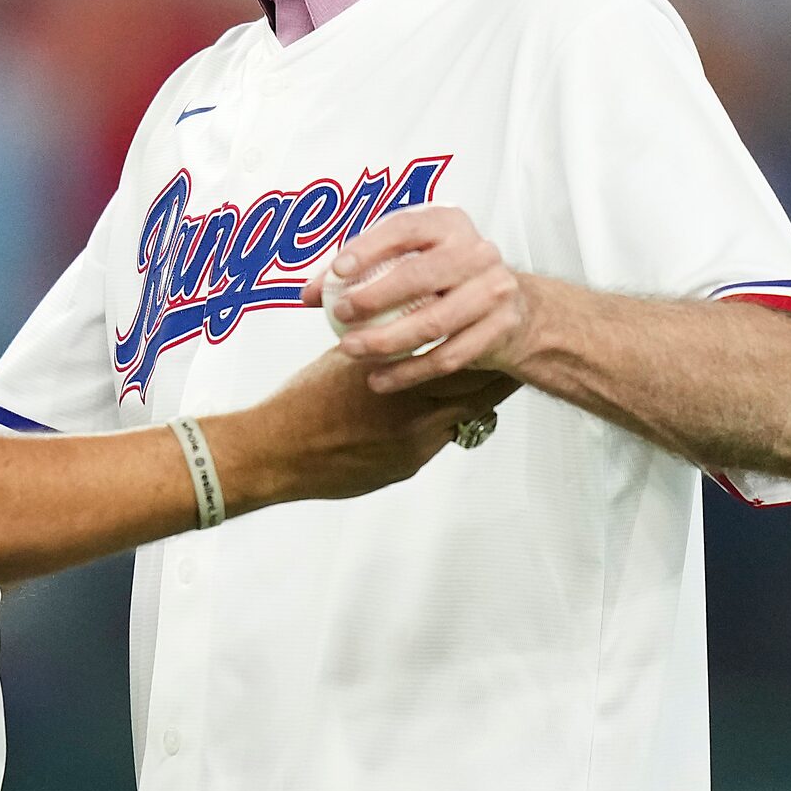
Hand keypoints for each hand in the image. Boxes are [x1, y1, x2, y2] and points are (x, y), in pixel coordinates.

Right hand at [210, 347, 516, 508]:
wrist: (276, 451)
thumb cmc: (303, 398)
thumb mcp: (345, 357)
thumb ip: (383, 345)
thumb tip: (407, 328)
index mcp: (397, 370)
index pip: (458, 351)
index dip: (483, 339)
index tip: (500, 325)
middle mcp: (413, 407)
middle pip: (477, 388)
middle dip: (497, 373)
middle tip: (514, 357)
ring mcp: (414, 442)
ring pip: (463, 417)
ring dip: (475, 401)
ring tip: (492, 385)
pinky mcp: (407, 465)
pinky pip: (438, 441)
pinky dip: (443, 425)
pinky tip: (438, 417)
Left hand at [302, 205, 535, 391]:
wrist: (515, 310)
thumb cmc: (448, 280)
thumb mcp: (410, 262)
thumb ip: (360, 272)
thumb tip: (308, 294)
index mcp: (450, 224)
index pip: (405, 228)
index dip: (369, 247)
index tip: (338, 270)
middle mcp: (478, 252)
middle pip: (421, 276)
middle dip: (374, 297)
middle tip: (339, 314)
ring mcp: (494, 291)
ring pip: (433, 322)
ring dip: (385, 341)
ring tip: (351, 350)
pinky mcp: (499, 330)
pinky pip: (446, 357)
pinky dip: (409, 372)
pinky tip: (379, 379)